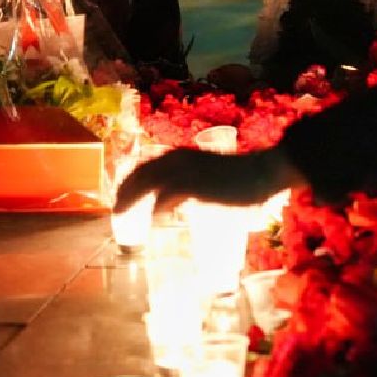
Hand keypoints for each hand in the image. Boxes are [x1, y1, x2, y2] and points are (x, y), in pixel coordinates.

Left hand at [115, 145, 306, 214]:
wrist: (261, 172)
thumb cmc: (237, 178)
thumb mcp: (205, 177)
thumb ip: (187, 187)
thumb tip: (170, 205)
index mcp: (179, 156)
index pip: (144, 167)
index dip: (129, 183)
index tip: (121, 197)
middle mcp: (177, 159)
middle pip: (139, 175)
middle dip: (124, 193)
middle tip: (116, 213)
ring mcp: (184, 171)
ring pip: (146, 183)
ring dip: (131, 200)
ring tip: (122, 216)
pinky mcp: (193, 185)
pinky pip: (165, 197)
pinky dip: (156, 209)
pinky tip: (154, 220)